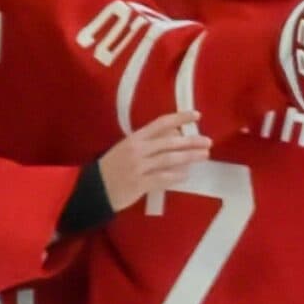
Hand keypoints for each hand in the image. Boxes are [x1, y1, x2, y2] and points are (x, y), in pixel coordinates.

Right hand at [94, 114, 212, 212]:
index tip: (197, 115)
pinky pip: (163, 178)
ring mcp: (138, 167)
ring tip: (204, 155)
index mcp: (134, 138)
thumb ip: (149, 143)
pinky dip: (176, 176)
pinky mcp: (140, 183)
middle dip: (190, 141)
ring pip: (169, 159)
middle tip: (208, 141)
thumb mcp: (128, 149)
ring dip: (189, 157)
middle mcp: (137, 150)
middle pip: (169, 142)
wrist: (95, 189)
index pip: (160, 123)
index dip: (179, 118)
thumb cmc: (114, 167)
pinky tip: (186, 174)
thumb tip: (175, 136)